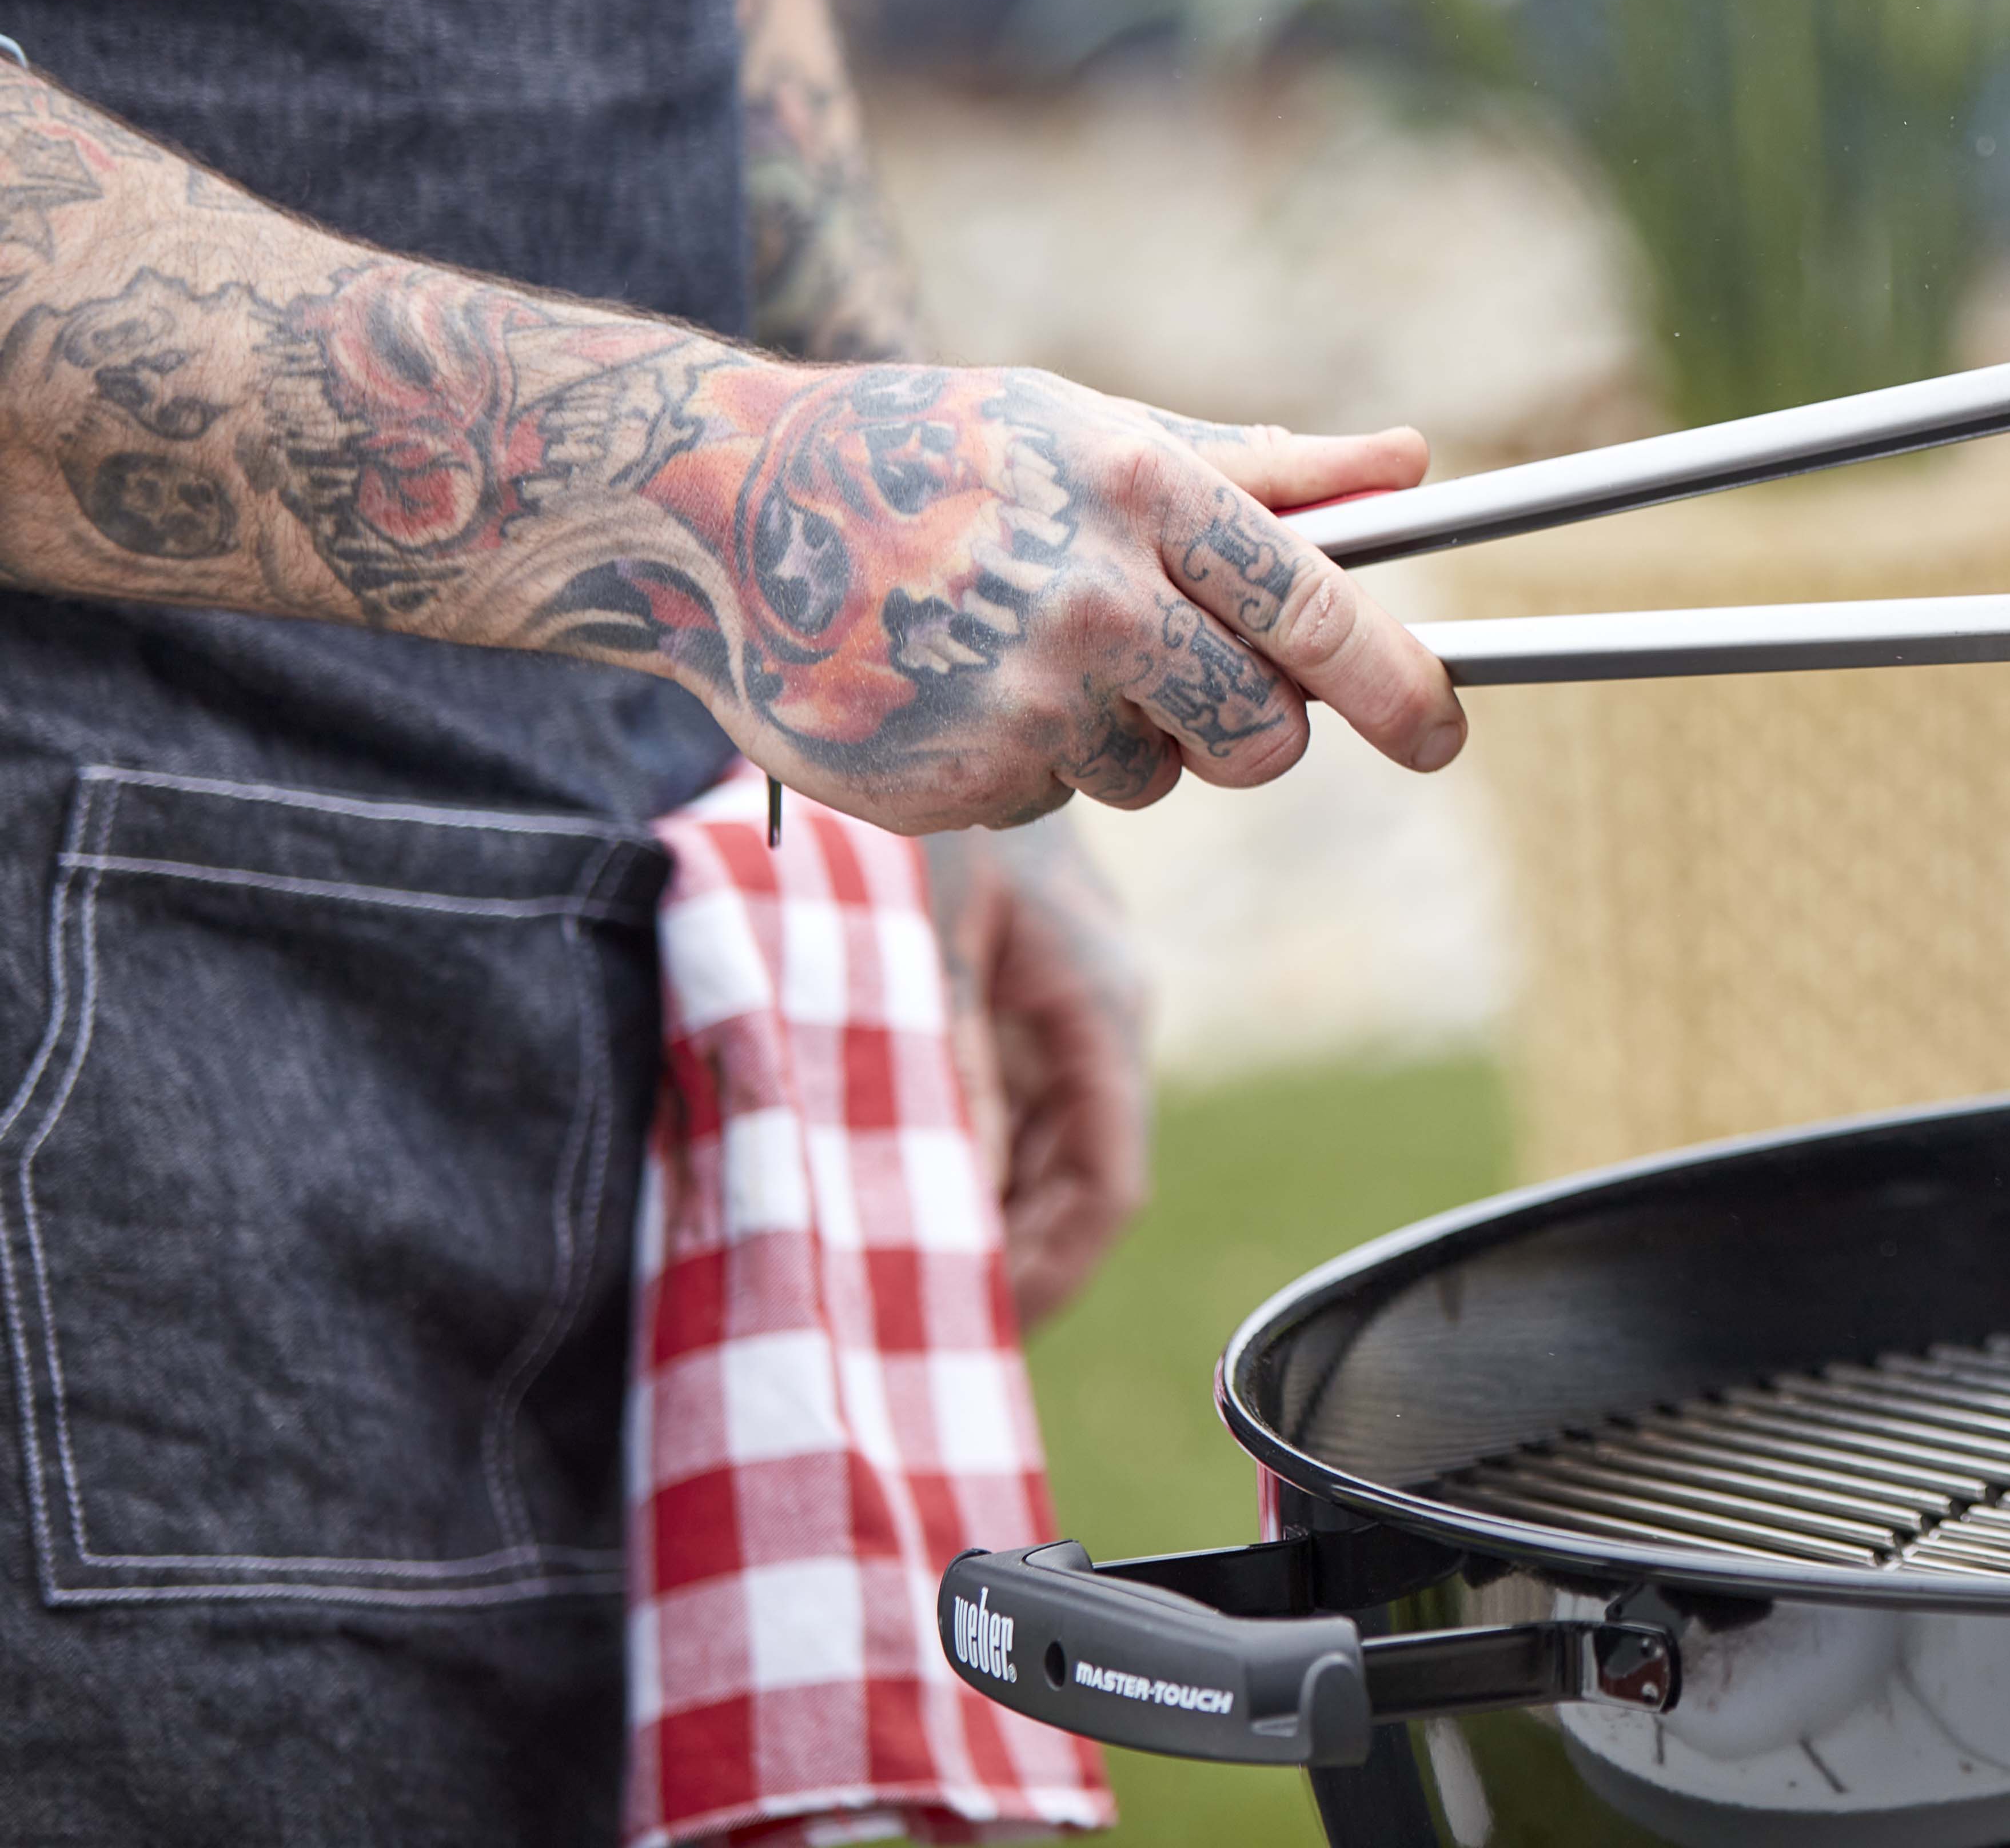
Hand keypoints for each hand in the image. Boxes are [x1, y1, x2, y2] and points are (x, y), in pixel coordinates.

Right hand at [0, 65, 1465, 835]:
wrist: (718, 512)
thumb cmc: (935, 453)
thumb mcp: (1097, 428)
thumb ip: (1264, 468)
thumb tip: (1416, 466)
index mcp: (1149, 498)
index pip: (1325, 615)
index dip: (1407, 688)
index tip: (1448, 732)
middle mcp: (1099, 605)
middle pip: (1264, 736)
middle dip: (1256, 729)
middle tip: (1193, 680)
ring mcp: (1025, 705)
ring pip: (1160, 778)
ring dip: (1129, 736)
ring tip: (1026, 647)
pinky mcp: (960, 786)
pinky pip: (1060, 800)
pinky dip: (1034, 761)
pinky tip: (960, 689)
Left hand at [929, 816, 1151, 1329]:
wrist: (927, 690)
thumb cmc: (922, 813)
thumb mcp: (921, 950)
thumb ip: (942, 1081)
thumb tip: (949, 1218)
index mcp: (1098, 1007)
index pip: (1106, 1187)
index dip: (1049, 1274)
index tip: (971, 1332)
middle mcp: (1095, 1011)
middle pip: (1072, 1177)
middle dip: (1006, 1255)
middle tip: (908, 1320)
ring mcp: (1057, 995)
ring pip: (1037, 1143)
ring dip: (977, 1207)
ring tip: (889, 1265)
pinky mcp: (1013, 979)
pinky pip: (1002, 1095)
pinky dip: (958, 1150)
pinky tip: (891, 1177)